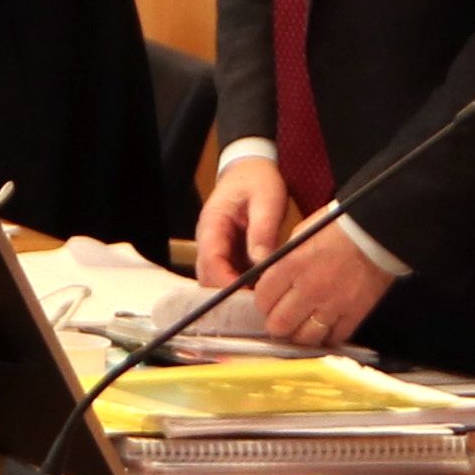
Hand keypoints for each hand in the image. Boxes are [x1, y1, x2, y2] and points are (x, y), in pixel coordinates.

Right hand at [189, 155, 296, 289]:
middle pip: (208, 275)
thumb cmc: (257, 180)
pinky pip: (230, 272)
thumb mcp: (266, 199)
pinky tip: (263, 289)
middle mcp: (208, 238)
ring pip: (217, 277)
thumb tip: (261, 261)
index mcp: (212, 224)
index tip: (248, 296)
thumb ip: (263, 230)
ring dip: (236, 290)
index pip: (210, 261)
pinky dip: (243, 283)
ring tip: (263, 301)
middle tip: (257, 306)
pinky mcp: (228, 250)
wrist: (251, 168)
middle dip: (228, 293)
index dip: (226, 282)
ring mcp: (216, 245)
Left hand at [247, 214, 394, 351]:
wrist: (378, 232)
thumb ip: (281, 261)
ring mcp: (333, 304)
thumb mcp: (298, 235)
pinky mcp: (355, 313)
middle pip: (279, 325)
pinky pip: (334, 337)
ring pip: (305, 338)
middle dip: (276, 324)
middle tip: (281, 319)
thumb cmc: (338, 228)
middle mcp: (309, 289)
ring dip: (299, 335)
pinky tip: (323, 330)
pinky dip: (327, 337)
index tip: (267, 302)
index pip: (262, 300)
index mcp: (290, 266)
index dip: (263, 303)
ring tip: (300, 328)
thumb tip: (267, 280)